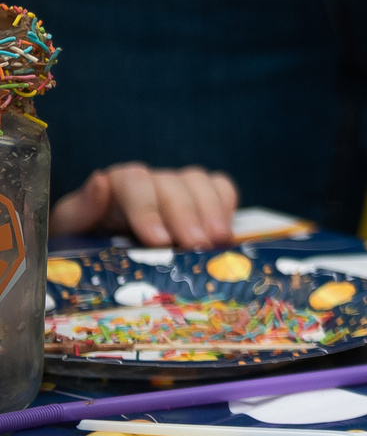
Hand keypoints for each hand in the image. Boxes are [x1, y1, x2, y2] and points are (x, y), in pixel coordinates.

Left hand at [49, 163, 237, 248]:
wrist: (101, 255)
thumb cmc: (84, 245)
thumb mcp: (70, 232)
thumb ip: (80, 210)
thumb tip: (99, 181)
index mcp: (115, 184)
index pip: (134, 182)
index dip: (149, 209)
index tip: (159, 240)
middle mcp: (150, 180)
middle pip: (174, 183)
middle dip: (187, 216)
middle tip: (197, 246)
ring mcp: (178, 186)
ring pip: (200, 182)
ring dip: (212, 211)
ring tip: (218, 241)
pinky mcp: (201, 197)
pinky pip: (221, 187)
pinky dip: (227, 205)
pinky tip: (225, 232)